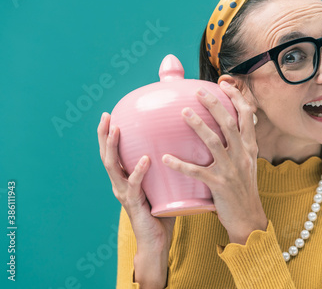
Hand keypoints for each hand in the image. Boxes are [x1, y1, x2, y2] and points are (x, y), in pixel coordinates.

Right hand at [97, 112, 175, 250]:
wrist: (156, 242)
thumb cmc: (161, 213)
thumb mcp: (161, 186)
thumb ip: (165, 169)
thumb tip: (182, 147)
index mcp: (124, 180)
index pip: (112, 153)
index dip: (107, 135)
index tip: (109, 114)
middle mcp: (120, 185)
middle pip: (106, 156)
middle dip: (104, 135)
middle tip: (106, 116)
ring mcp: (124, 194)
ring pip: (112, 167)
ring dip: (113, 147)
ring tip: (116, 129)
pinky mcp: (134, 204)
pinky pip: (134, 185)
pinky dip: (138, 171)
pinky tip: (146, 159)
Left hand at [161, 81, 267, 244]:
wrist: (248, 217)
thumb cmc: (243, 188)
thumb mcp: (247, 163)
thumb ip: (239, 144)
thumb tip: (225, 126)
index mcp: (250, 147)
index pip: (247, 115)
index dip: (236, 98)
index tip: (224, 84)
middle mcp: (242, 155)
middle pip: (228, 123)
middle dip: (213, 104)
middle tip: (198, 92)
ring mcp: (231, 170)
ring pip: (214, 142)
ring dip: (198, 125)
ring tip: (183, 113)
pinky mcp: (218, 185)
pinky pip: (196, 172)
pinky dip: (180, 164)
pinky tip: (165, 158)